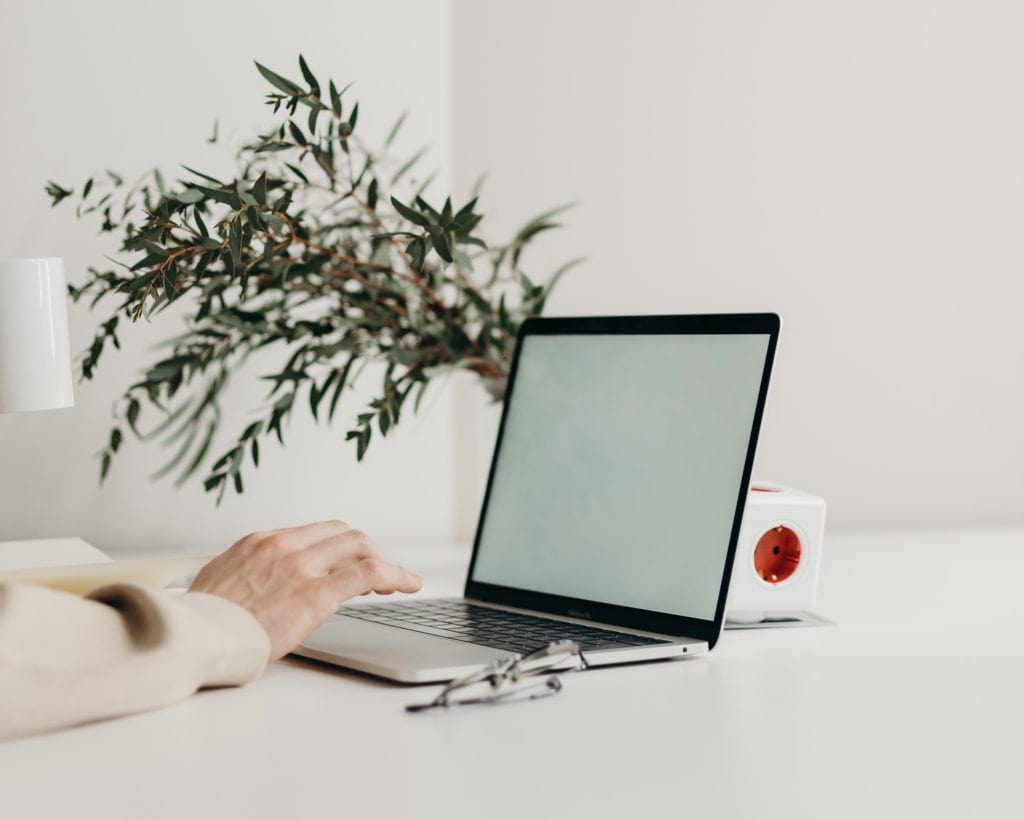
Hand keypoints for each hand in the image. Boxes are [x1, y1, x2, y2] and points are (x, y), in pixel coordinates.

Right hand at [190, 520, 421, 659]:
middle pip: (343, 532)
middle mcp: (284, 546)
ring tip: (398, 580)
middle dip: (366, 549)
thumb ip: (250, 575)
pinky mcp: (316, 593)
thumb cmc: (201, 624)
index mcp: (261, 542)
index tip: (352, 558)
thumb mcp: (221, 582)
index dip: (341, 544)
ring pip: (361, 545)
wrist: (192, 639)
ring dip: (384, 561)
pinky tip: (409, 584)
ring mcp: (301, 566)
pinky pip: (369, 573)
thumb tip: (263, 584)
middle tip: (378, 572)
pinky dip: (396, 574)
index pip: (315, 531)